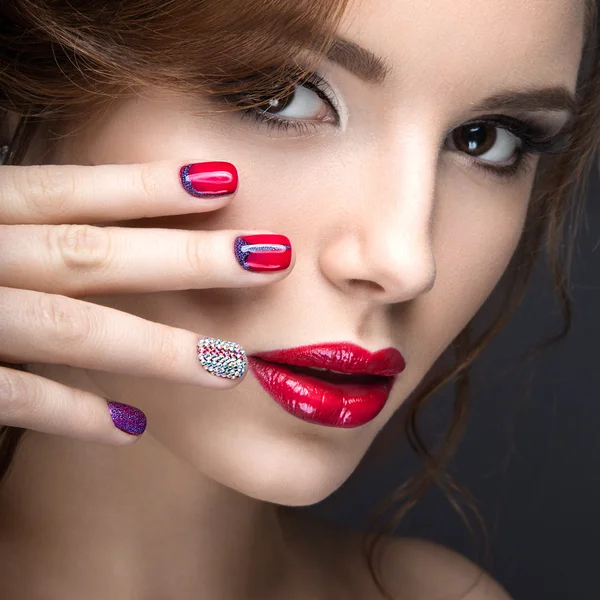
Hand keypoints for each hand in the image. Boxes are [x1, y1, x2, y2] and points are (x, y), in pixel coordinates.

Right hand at [0, 160, 292, 442]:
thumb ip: (20, 232)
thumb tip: (88, 227)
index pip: (67, 193)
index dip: (144, 185)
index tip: (227, 179)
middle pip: (91, 254)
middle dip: (187, 258)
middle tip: (273, 258)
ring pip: (70, 327)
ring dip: (157, 347)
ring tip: (231, 366)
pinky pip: (12, 397)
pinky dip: (73, 412)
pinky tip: (134, 428)